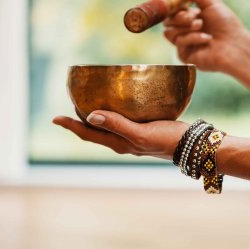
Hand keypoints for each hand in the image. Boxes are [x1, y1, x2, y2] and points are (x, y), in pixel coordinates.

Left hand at [52, 111, 188, 160]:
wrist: (194, 146)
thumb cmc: (168, 140)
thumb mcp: (141, 133)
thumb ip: (118, 125)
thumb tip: (90, 116)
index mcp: (119, 143)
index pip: (88, 134)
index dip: (71, 126)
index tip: (55, 118)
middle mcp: (123, 141)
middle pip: (95, 131)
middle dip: (80, 121)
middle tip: (69, 105)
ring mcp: (134, 137)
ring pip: (108, 126)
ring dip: (95, 116)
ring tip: (88, 103)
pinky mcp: (146, 129)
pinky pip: (122, 121)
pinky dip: (114, 112)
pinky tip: (119, 103)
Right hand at [163, 0, 249, 74]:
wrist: (236, 45)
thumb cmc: (226, 24)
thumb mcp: (209, 2)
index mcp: (190, 16)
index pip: (171, 9)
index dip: (163, 3)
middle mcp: (185, 30)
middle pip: (167, 20)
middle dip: (179, 15)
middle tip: (194, 15)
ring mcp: (184, 43)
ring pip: (169, 31)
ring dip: (185, 26)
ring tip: (201, 26)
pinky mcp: (185, 55)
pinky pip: (178, 43)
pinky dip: (192, 37)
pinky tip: (207, 39)